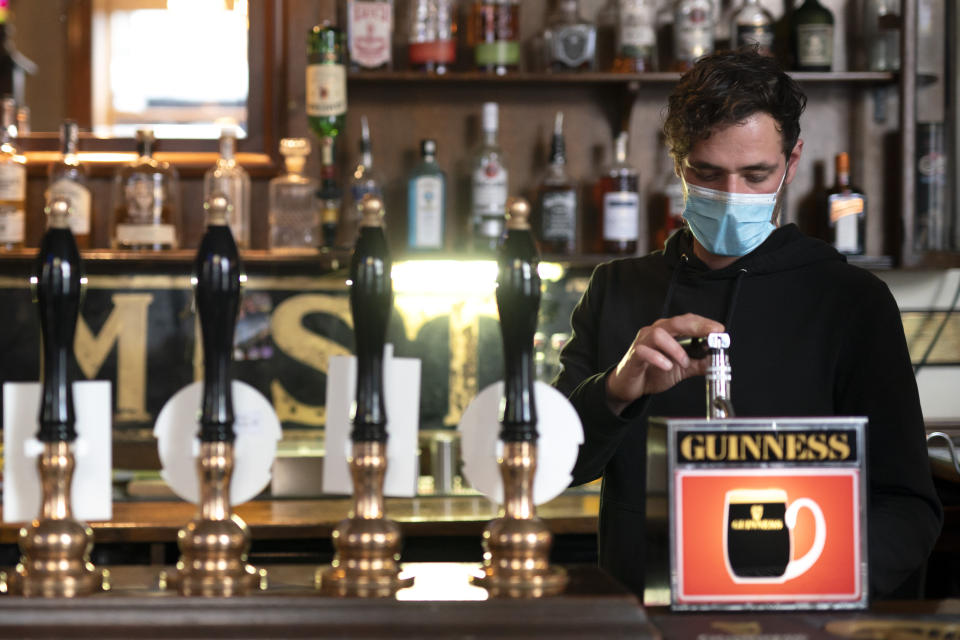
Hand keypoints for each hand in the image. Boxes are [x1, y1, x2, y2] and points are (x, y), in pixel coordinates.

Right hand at [606, 313, 724, 414]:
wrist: (630, 385)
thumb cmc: (653, 371)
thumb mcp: (682, 369)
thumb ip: (698, 363)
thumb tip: (717, 361)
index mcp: (668, 332)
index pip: (687, 320)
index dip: (704, 323)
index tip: (719, 329)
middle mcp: (654, 332)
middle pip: (675, 322)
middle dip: (695, 327)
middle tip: (711, 335)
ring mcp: (643, 342)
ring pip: (659, 334)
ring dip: (676, 349)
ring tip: (683, 362)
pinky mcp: (634, 355)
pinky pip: (645, 351)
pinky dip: (659, 358)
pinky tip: (667, 367)